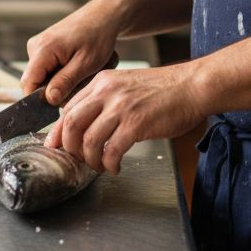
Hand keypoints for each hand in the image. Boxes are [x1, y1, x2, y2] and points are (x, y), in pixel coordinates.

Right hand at [22, 8, 121, 106]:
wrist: (103, 16)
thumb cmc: (98, 36)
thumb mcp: (86, 63)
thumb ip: (65, 82)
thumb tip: (49, 99)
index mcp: (42, 49)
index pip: (28, 84)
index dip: (41, 98)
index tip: (62, 100)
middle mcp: (35, 47)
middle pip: (36, 82)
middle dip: (57, 89)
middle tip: (81, 82)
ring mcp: (38, 46)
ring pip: (43, 77)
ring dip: (62, 81)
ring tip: (82, 71)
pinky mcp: (44, 48)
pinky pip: (47, 69)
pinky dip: (62, 73)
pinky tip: (77, 65)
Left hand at [46, 63, 209, 174]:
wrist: (193, 86)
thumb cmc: (164, 90)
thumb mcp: (127, 85)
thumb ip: (106, 100)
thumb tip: (88, 125)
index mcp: (102, 82)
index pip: (67, 108)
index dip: (59, 132)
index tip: (57, 146)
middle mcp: (107, 92)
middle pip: (70, 124)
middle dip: (70, 148)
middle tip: (78, 160)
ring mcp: (121, 107)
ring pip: (89, 140)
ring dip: (91, 160)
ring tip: (100, 166)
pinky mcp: (136, 123)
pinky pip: (111, 151)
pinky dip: (109, 164)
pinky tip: (115, 168)